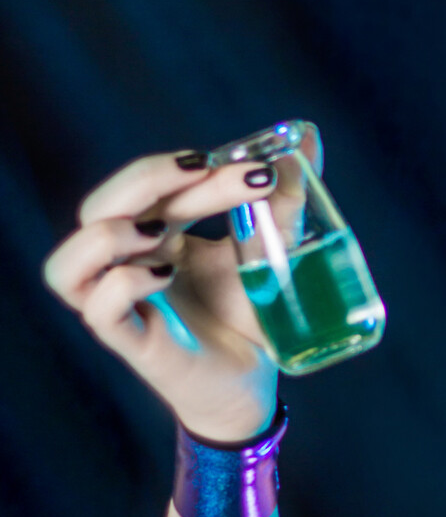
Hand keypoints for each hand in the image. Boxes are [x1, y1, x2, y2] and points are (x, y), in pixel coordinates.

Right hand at [40, 140, 308, 442]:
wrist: (253, 381)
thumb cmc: (248, 314)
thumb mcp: (272, 248)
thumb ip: (286, 196)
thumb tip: (307, 135)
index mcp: (152, 233)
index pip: (149, 186)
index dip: (183, 166)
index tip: (254, 165)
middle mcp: (126, 265)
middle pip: (100, 207)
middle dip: (150, 178)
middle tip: (206, 168)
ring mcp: (122, 306)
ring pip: (68, 263)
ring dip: (109, 233)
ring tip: (164, 229)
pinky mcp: (132, 343)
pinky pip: (98, 309)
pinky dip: (124, 284)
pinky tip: (165, 275)